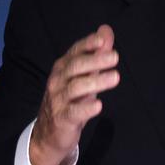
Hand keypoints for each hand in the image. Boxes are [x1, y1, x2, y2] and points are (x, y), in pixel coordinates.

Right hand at [30, 25, 119, 164]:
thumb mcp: (84, 75)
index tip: (103, 40)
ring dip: (96, 81)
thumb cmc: (71, 100)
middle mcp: (57, 81)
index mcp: (63, 68)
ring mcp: (58, 100)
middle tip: (115, 57)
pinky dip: (86, 108)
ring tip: (115, 77)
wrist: (49, 134)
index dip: (87, 45)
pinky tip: (98, 105)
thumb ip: (96, 54)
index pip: (74, 52)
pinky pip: (73, 112)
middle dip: (95, 60)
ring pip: (75, 88)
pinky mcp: (62, 119)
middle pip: (75, 67)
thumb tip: (106, 30)